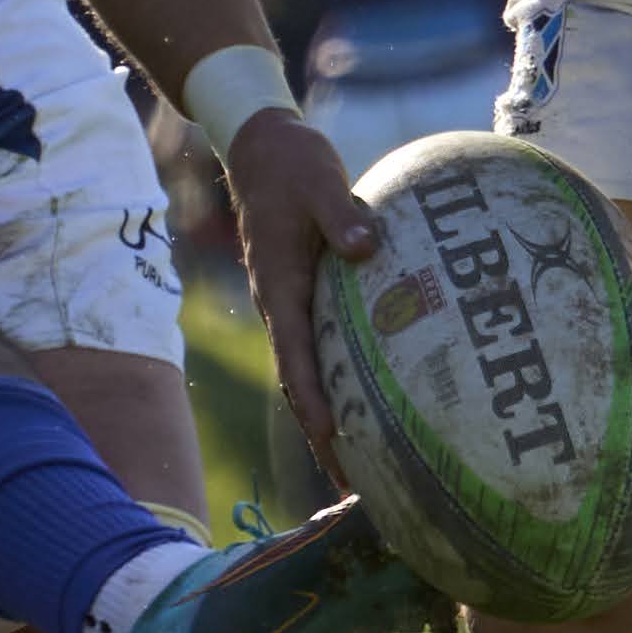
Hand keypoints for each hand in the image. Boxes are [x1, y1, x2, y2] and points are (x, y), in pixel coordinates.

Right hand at [222, 108, 377, 451]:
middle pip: (298, 383)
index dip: (313, 400)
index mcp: (280, 286)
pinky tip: (367, 402)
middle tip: (351, 484)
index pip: (295, 356)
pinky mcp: (303, 296)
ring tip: (359, 467)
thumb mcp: (320, 183)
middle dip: (322, 434)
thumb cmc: (294, 165)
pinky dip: (335, 383)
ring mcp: (289, 304)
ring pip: (305, 373)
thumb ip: (343, 216)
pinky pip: (317, 350)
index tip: (336, 438)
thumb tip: (368, 249)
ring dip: (327, 418)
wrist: (263, 148)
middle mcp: (280, 305)